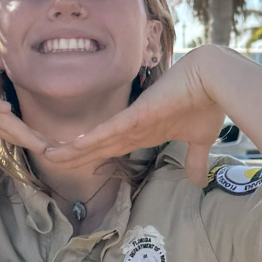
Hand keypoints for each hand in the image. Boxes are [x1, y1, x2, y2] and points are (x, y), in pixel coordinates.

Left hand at [43, 58, 224, 184]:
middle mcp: (133, 127)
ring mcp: (133, 121)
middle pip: (95, 145)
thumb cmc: (207, 103)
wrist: (215, 80)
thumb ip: (194, 160)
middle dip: (72, 155)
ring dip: (71, 150)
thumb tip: (197, 181)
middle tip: (46, 160)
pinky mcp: (138, 114)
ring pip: (95, 140)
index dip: (89, 156)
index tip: (71, 163)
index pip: (109, 148)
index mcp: (143, 133)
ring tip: (46, 157)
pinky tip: (69, 148)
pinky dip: (89, 141)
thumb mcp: (200, 140)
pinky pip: (108, 130)